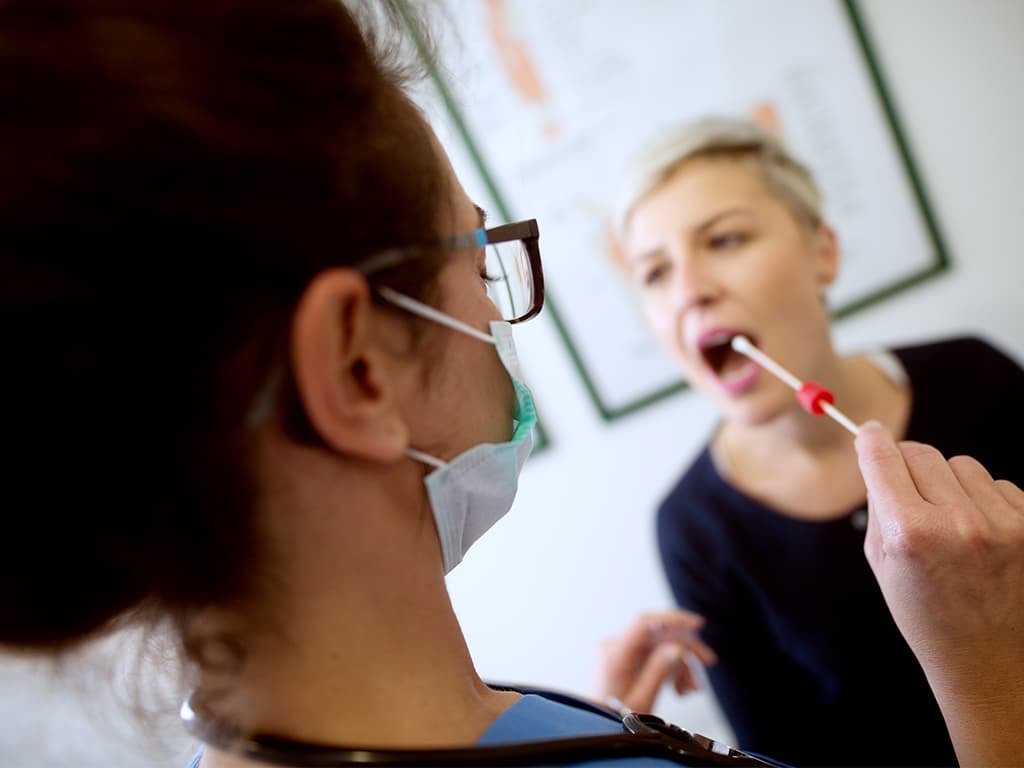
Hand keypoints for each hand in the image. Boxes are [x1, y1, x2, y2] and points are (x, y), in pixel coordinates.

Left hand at [594, 610, 716, 713]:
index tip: (696, 625)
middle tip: (707, 660)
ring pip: (661, 645)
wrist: (597, 728)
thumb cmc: (612, 717)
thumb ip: (659, 670)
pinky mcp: (628, 660)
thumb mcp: (641, 698)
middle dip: (685, 647)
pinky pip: (655, 655)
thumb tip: (678, 648)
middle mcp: (616, 647)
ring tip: (691, 688)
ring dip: (681, 663)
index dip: (672, 619)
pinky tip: (680, 688)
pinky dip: (671, 668)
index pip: (644, 622)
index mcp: (615, 652)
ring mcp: (622, 652)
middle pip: (658, 633)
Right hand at [854, 421, 1023, 765]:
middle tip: (908, 489)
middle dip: (908, 464)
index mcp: (909, 532)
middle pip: (923, 453)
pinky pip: (1000, 485)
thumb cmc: (927, 613)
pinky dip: (986, 500)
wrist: (989, 661)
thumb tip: (879, 454)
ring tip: (951, 524)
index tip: (869, 433)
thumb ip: (880, 505)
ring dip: (951, 483)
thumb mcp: (882, 562)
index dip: (872, 440)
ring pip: (964, 465)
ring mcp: (1003, 524)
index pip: (885, 456)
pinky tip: (982, 535)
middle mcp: (957, 522)